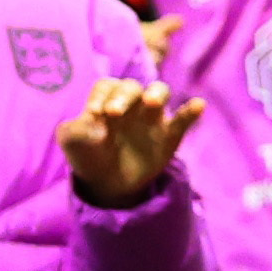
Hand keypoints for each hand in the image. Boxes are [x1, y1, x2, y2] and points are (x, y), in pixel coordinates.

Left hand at [61, 75, 199, 205]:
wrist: (109, 184)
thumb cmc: (89, 155)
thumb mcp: (73, 142)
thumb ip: (75, 128)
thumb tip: (91, 121)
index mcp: (106, 100)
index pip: (106, 86)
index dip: (101, 96)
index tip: (93, 114)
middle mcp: (130, 103)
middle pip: (131, 86)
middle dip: (123, 96)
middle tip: (113, 113)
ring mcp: (152, 117)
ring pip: (159, 92)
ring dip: (156, 94)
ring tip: (152, 103)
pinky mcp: (170, 134)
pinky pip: (183, 119)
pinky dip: (191, 111)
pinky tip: (198, 105)